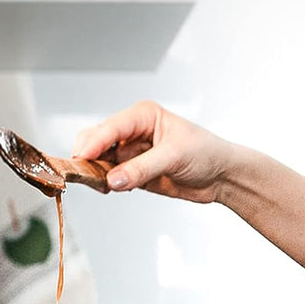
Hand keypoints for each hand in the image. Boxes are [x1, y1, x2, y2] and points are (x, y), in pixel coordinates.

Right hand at [72, 100, 238, 202]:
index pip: (111, 127)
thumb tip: (113, 179)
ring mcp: (131, 153)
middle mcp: (133, 131)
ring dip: (96, 172)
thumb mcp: (174, 157)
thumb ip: (142, 168)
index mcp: (143, 115)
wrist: (222, 176)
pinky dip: (106, 183)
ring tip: (101, 184)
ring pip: (99, 160)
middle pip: (97, 140)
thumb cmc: (207, 153)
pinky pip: (109, 177)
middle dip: (89, 157)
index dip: (95, 143)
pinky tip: (112, 188)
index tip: (82, 158)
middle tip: (86, 173)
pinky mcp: (132, 172)